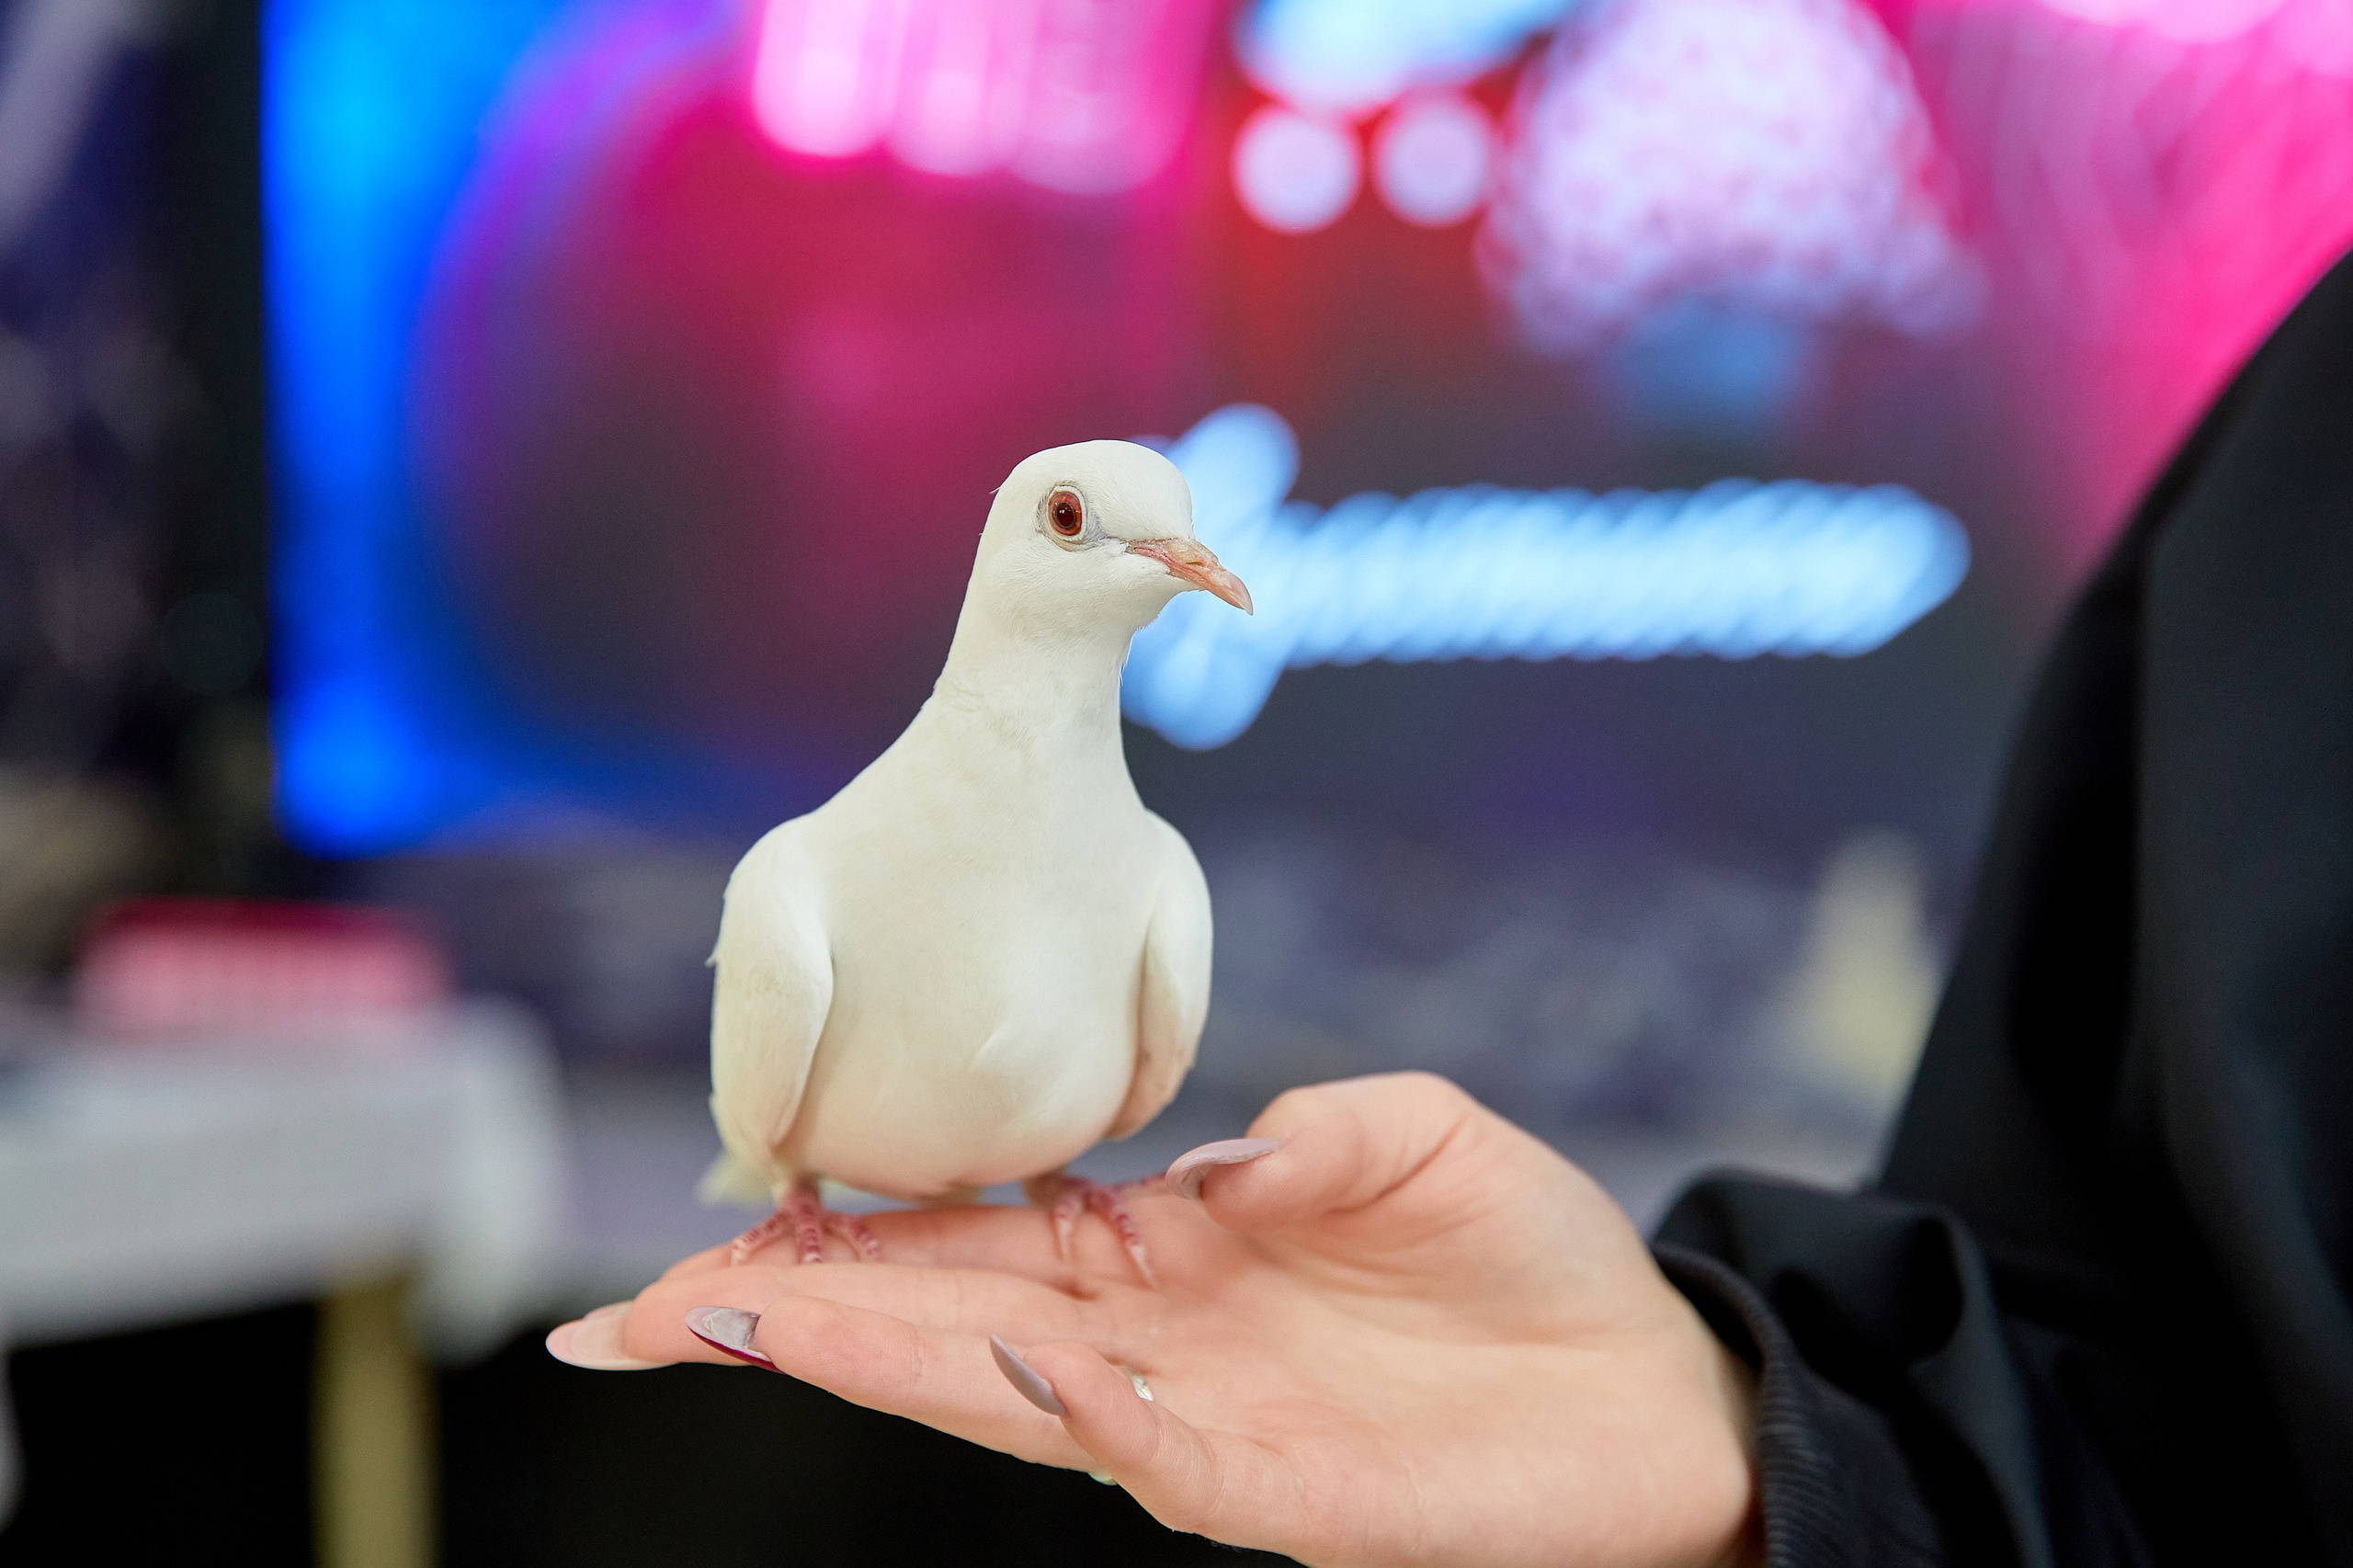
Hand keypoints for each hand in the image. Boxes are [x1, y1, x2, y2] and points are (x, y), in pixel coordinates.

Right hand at [550, 1073, 1759, 1567]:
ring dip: (868, 1360)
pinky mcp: (1268, 1486)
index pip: (971, 1236)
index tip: (731, 1216)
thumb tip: (1206, 1161)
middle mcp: (1147, 1334)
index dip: (851, 1232)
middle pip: (936, 1319)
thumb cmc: (1519, 1254)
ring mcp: (1192, 1413)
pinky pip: (1134, 1447)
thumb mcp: (1417, 1137)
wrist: (1647, 1382)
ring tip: (735, 1328)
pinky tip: (981, 1366)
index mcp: (1164, 1244)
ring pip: (994, 1386)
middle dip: (788, 1311)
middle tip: (633, 1307)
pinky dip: (1051, 1408)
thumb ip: (1310, 1132)